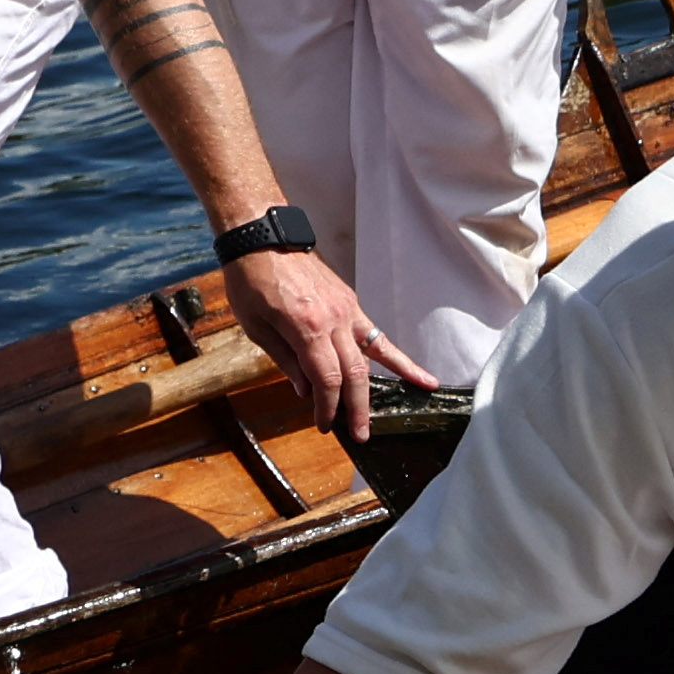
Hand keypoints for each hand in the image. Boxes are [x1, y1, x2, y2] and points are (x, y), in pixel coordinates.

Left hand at [215, 241, 433, 445]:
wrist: (263, 238)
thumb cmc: (251, 281)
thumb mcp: (256, 327)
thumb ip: (285, 360)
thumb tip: (306, 390)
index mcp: (306, 327)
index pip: (326, 379)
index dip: (327, 407)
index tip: (325, 424)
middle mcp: (333, 320)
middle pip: (355, 373)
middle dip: (359, 407)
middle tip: (364, 434)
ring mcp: (346, 310)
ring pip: (375, 353)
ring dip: (395, 379)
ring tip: (423, 393)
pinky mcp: (350, 303)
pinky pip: (375, 334)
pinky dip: (395, 354)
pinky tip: (416, 370)